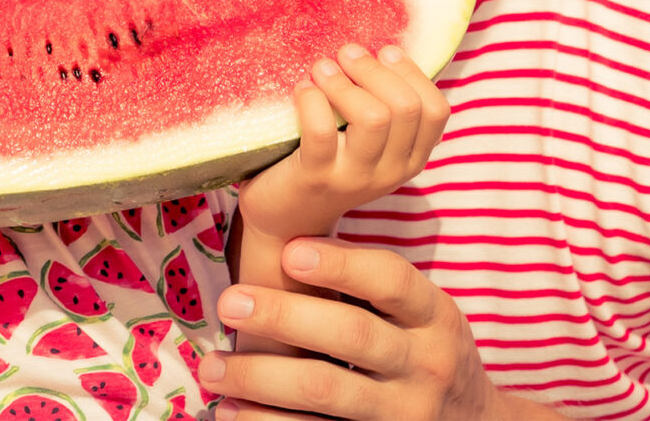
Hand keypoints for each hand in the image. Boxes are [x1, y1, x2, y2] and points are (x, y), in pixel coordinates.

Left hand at [201, 239, 524, 420]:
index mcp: (435, 316)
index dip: (340, 264)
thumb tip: (285, 245)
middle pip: (352, 335)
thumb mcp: (423, 314)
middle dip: (285, 317)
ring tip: (214, 367)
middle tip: (229, 303)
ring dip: (262, 377)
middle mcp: (426, 363)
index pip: (391, 280)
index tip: (289, 251)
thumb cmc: (427, 351)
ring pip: (327, 390)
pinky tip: (234, 412)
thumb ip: (372, 286)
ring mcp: (403, 413)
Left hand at [238, 44, 449, 244]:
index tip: (384, 52)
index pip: (436, 110)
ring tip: (321, 69)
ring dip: (343, 82)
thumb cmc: (330, 164)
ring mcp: (354, 178)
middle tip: (346, 53)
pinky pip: (322, 129)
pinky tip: (302, 90)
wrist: (288, 222)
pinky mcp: (316, 178)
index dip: (412, 73)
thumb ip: (385, 109)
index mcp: (410, 159)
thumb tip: (382, 49)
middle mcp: (390, 172)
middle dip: (374, 70)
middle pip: (405, 107)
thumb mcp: (370, 144)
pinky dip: (311, 99)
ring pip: (373, 117)